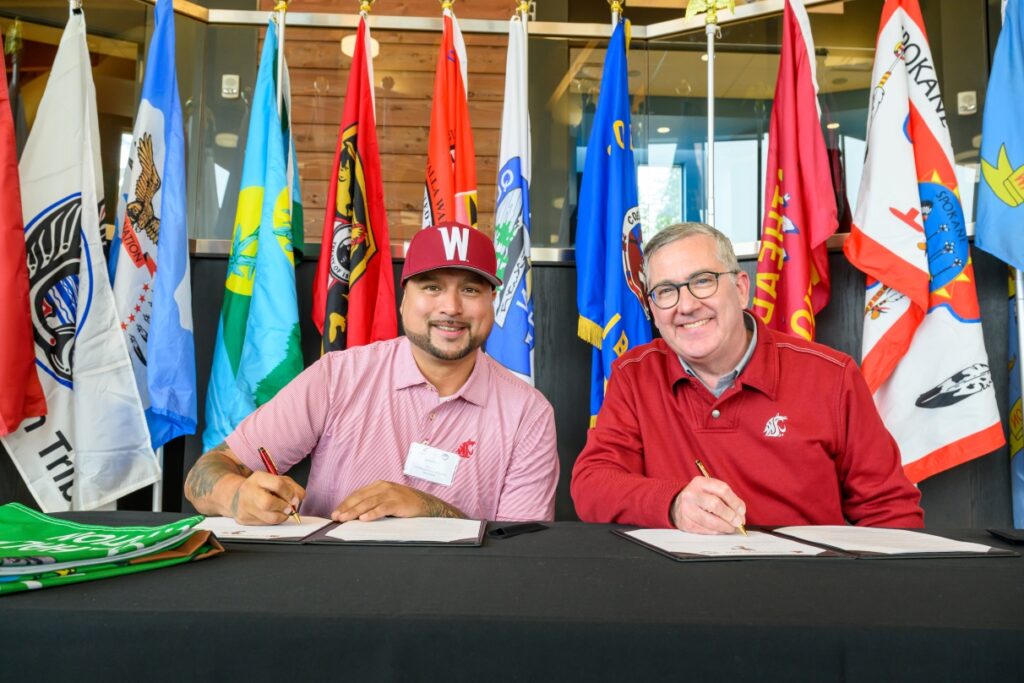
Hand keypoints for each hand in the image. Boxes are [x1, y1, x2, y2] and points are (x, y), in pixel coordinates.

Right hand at [228, 472, 305, 525]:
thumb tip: (298, 498)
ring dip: (282, 516)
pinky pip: (266, 524)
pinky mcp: (244, 519)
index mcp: (258, 478)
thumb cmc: (262, 488)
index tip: (294, 499)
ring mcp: (245, 507)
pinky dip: (274, 521)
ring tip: (283, 512)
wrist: (239, 496)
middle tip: (289, 508)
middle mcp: (249, 491)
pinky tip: (272, 514)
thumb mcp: (278, 480)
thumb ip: (293, 488)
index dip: (290, 494)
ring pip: (269, 518)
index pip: (277, 484)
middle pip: (268, 503)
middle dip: (284, 507)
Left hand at [331, 480, 464, 521]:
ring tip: (345, 518)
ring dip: (355, 511)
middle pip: (361, 498)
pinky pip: (383, 508)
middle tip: (336, 517)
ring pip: (369, 502)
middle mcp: (383, 487)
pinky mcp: (398, 502)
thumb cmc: (405, 505)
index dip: (345, 504)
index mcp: (378, 486)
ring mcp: (391, 494)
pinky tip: (364, 519)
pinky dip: (373, 513)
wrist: (427, 505)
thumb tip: (355, 515)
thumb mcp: (387, 501)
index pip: (357, 494)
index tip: (335, 513)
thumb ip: (373, 503)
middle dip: (346, 508)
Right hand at [670, 476, 746, 533]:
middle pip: (716, 505)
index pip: (722, 489)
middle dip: (730, 516)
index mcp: (700, 482)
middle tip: (738, 522)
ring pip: (711, 521)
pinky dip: (716, 531)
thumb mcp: (710, 490)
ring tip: (731, 527)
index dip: (735, 502)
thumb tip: (740, 513)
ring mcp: (687, 509)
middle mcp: (691, 494)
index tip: (742, 511)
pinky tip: (720, 529)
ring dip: (725, 526)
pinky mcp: (686, 523)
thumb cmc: (699, 497)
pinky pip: (706, 530)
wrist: (676, 505)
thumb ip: (726, 498)